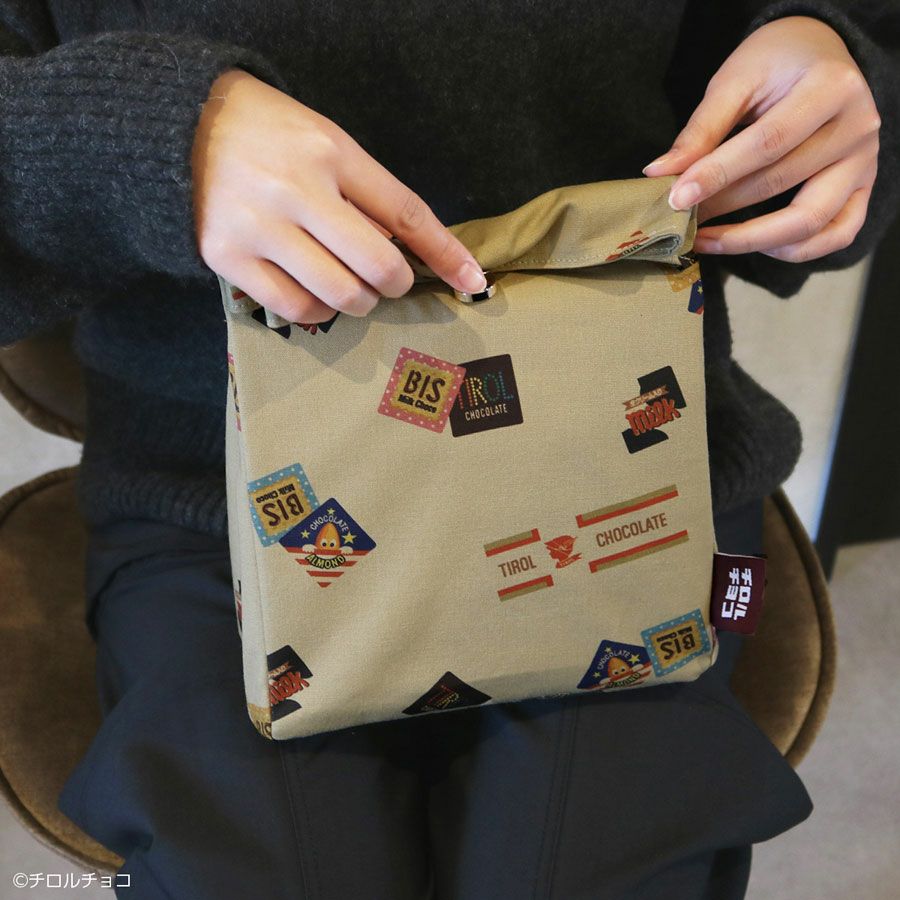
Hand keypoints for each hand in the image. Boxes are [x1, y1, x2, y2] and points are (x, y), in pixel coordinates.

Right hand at [191, 69, 486, 322]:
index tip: (473, 280)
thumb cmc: (269, 135)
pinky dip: (319, 312)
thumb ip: (367, 192)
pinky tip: (318, 297)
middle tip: (386, 279)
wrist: (179, 126)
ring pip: (340, 294)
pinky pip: (295, 309)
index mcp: (329, 151)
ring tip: (349, 285)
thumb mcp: (326, 142)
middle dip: (394, 282)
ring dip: (359, 300)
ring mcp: (259, 227)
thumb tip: (413, 251)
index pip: (404, 211)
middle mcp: (296, 189)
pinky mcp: (227, 258)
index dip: (444, 252)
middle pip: (378, 265)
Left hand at [642, 16, 880, 262]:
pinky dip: (795, 251)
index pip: (769, 142)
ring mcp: (865, 163)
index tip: (676, 197)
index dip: (718, 173)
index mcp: (831, 87)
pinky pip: (836, 235)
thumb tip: (658, 173)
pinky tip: (755, 245)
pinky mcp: (862, 189)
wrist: (817, 55)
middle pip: (781, 182)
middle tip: (679, 218)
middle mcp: (857, 127)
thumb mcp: (735, 80)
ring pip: (809, 220)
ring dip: (750, 239)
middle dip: (723, 206)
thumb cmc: (774, 64)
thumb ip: (701, 129)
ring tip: (705, 237)